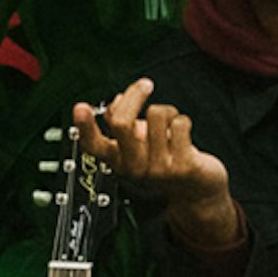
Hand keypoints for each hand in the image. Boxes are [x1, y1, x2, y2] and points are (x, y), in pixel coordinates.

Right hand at [72, 80, 238, 249]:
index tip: (80, 107)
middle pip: (122, 123)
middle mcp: (135, 167)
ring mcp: (158, 168)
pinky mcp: (183, 166)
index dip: (85, 126)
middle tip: (145, 85)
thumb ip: (124, 123)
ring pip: (156, 113)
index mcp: (119, 160)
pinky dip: (184, 122)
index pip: (93, 145)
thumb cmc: (166, 162)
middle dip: (135, 95)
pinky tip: (184, 136)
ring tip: (170, 124)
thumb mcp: (138, 144)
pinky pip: (180, 123)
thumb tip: (117, 100)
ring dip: (167, 111)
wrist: (197, 191)